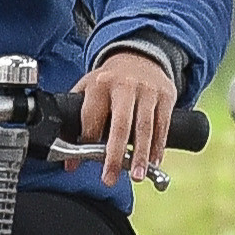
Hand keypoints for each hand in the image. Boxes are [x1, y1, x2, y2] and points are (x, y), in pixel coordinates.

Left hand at [74, 46, 175, 185]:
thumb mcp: (88, 88)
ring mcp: (147, 91)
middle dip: (114, 155)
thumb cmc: (110, 79)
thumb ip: (77, 120)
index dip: (84, 144)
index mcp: (100, 84)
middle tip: (109, 178)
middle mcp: (124, 86)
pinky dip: (158, 146)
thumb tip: (69, 160)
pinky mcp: (165, 95)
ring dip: (141, 155)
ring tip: (136, 176)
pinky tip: (154, 161)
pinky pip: (162, 125)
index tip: (78, 164)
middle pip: (120, 125)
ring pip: (145, 128)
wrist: (140, 55)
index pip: (91, 120)